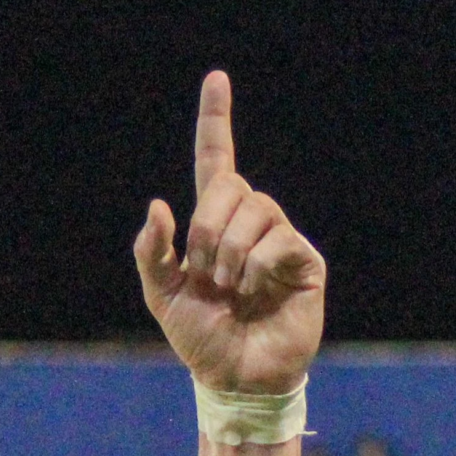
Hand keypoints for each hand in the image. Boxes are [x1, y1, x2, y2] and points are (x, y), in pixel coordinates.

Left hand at [134, 72, 325, 395]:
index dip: (216, 120)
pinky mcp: (304, 260)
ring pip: (253, 212)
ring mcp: (279, 238)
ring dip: (229, 255)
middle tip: (207, 276)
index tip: (217, 78)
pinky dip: (256, 266)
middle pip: (227, 189)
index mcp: (213, 224)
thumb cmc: (200, 337)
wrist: (234, 377)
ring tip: (231, 288)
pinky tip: (255, 289)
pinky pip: (278, 240)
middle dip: (206, 232)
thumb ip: (151, 252)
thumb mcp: (161, 295)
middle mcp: (250, 222)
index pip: (216, 160)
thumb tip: (159, 204)